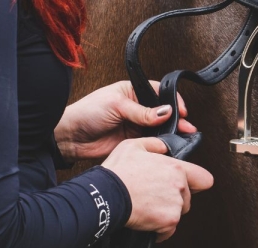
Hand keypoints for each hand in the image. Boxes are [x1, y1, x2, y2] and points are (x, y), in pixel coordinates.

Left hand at [55, 81, 197, 162]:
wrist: (70, 137)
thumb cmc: (86, 113)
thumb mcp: (116, 105)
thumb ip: (142, 111)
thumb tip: (165, 111)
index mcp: (131, 91)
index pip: (158, 92)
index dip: (172, 100)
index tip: (181, 110)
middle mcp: (135, 107)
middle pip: (162, 112)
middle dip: (175, 119)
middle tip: (187, 126)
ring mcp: (135, 125)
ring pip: (159, 128)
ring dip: (170, 132)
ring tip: (182, 136)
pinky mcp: (133, 141)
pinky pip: (151, 142)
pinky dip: (160, 144)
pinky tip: (168, 145)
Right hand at [101, 138, 213, 241]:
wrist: (106, 195)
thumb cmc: (118, 171)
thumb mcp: (133, 146)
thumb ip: (155, 145)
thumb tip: (165, 147)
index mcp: (176, 168)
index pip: (204, 179)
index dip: (197, 184)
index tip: (189, 187)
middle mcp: (180, 187)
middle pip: (187, 199)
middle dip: (174, 200)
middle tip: (154, 197)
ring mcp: (176, 206)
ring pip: (178, 214)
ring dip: (166, 213)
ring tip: (147, 208)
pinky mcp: (168, 222)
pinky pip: (169, 230)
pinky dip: (159, 230)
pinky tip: (146, 221)